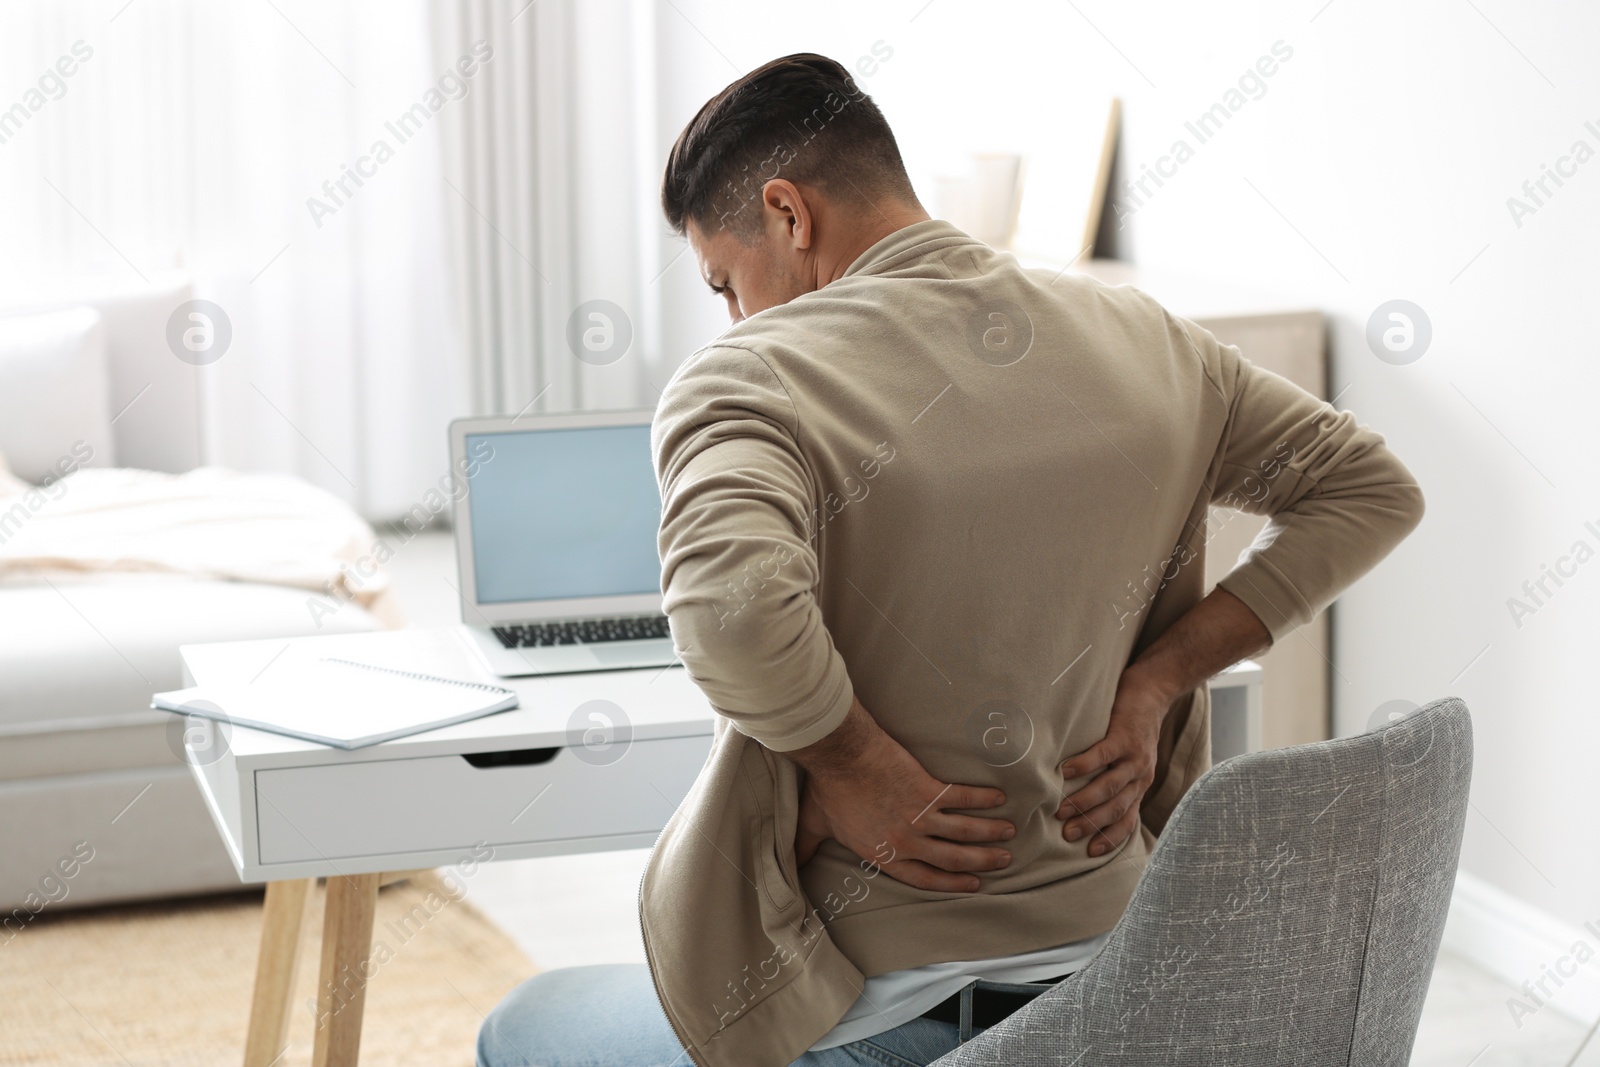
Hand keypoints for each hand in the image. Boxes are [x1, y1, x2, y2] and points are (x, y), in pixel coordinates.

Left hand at [794, 721, 1014, 892]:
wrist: (840, 756)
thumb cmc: (827, 789)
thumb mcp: (814, 826)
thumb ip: (806, 850)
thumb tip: (791, 865)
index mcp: (884, 854)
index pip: (924, 878)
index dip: (951, 883)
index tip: (971, 884)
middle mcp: (907, 841)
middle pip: (953, 859)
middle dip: (982, 862)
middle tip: (1002, 861)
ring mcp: (920, 816)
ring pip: (965, 831)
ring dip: (990, 832)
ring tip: (1008, 833)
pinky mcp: (928, 789)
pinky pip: (963, 797)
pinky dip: (983, 798)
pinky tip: (998, 797)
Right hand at [1056, 665, 1172, 856]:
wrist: (1152, 693)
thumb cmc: (1132, 727)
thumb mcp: (1132, 760)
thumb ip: (1116, 780)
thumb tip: (1087, 803)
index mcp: (1140, 785)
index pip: (1128, 819)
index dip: (1110, 837)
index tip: (1090, 852)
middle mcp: (1140, 775)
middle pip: (1116, 807)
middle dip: (1092, 824)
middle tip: (1068, 835)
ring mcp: (1134, 756)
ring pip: (1110, 786)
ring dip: (1085, 801)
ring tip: (1061, 810)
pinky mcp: (1124, 735)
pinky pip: (1103, 754)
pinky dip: (1083, 765)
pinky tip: (1065, 771)